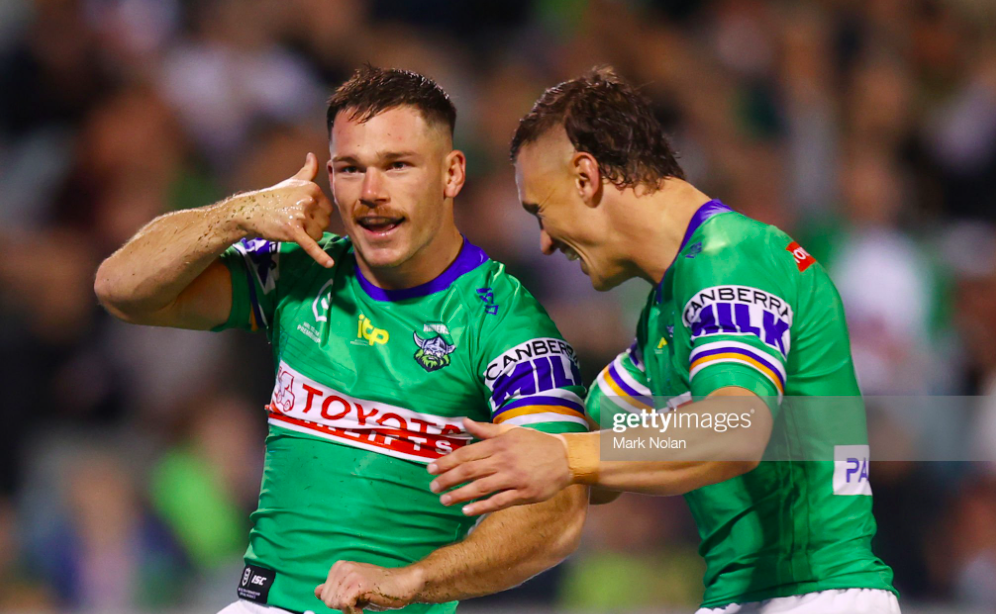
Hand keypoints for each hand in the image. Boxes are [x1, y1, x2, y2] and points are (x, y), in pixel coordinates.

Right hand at [230, 152, 334, 266]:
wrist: (251, 210)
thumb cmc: (274, 197)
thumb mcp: (292, 182)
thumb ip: (307, 170)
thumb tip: (313, 155)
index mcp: (312, 189)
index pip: (328, 211)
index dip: (316, 216)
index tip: (301, 213)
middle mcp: (308, 200)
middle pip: (324, 224)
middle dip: (311, 227)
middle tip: (293, 220)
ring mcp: (300, 215)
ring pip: (317, 235)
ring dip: (306, 236)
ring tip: (290, 226)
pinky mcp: (292, 230)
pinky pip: (310, 245)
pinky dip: (319, 256)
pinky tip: (328, 264)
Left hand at [315, 561, 422, 612]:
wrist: (403, 584)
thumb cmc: (380, 588)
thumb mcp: (353, 587)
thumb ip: (334, 588)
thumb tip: (317, 591)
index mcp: (339, 567)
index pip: (324, 595)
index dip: (339, 603)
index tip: (354, 599)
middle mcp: (342, 567)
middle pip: (327, 600)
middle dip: (343, 606)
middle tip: (361, 601)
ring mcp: (349, 574)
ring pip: (334, 603)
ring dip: (350, 610)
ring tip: (364, 601)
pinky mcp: (357, 584)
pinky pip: (344, 605)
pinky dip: (354, 613)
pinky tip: (363, 608)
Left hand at [427, 418, 571, 514]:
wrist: (566, 457)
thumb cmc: (536, 443)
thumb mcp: (511, 431)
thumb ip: (485, 429)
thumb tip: (464, 421)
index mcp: (499, 444)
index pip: (466, 454)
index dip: (446, 462)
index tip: (431, 469)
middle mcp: (503, 460)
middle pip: (468, 471)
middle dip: (447, 479)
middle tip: (432, 487)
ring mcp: (513, 478)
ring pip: (480, 487)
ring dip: (459, 494)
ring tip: (444, 500)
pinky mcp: (523, 493)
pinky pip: (498, 501)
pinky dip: (480, 506)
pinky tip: (466, 511)